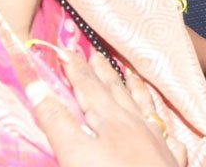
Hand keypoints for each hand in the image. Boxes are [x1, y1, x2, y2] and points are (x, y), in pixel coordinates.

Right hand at [33, 51, 184, 166]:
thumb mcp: (75, 153)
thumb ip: (58, 122)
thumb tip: (38, 88)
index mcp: (111, 118)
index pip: (89, 87)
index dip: (76, 68)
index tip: (67, 50)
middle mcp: (136, 122)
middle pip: (116, 91)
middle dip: (103, 71)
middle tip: (96, 52)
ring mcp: (155, 137)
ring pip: (143, 104)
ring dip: (133, 86)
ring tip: (131, 71)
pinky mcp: (167, 156)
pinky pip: (164, 128)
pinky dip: (160, 116)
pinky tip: (162, 118)